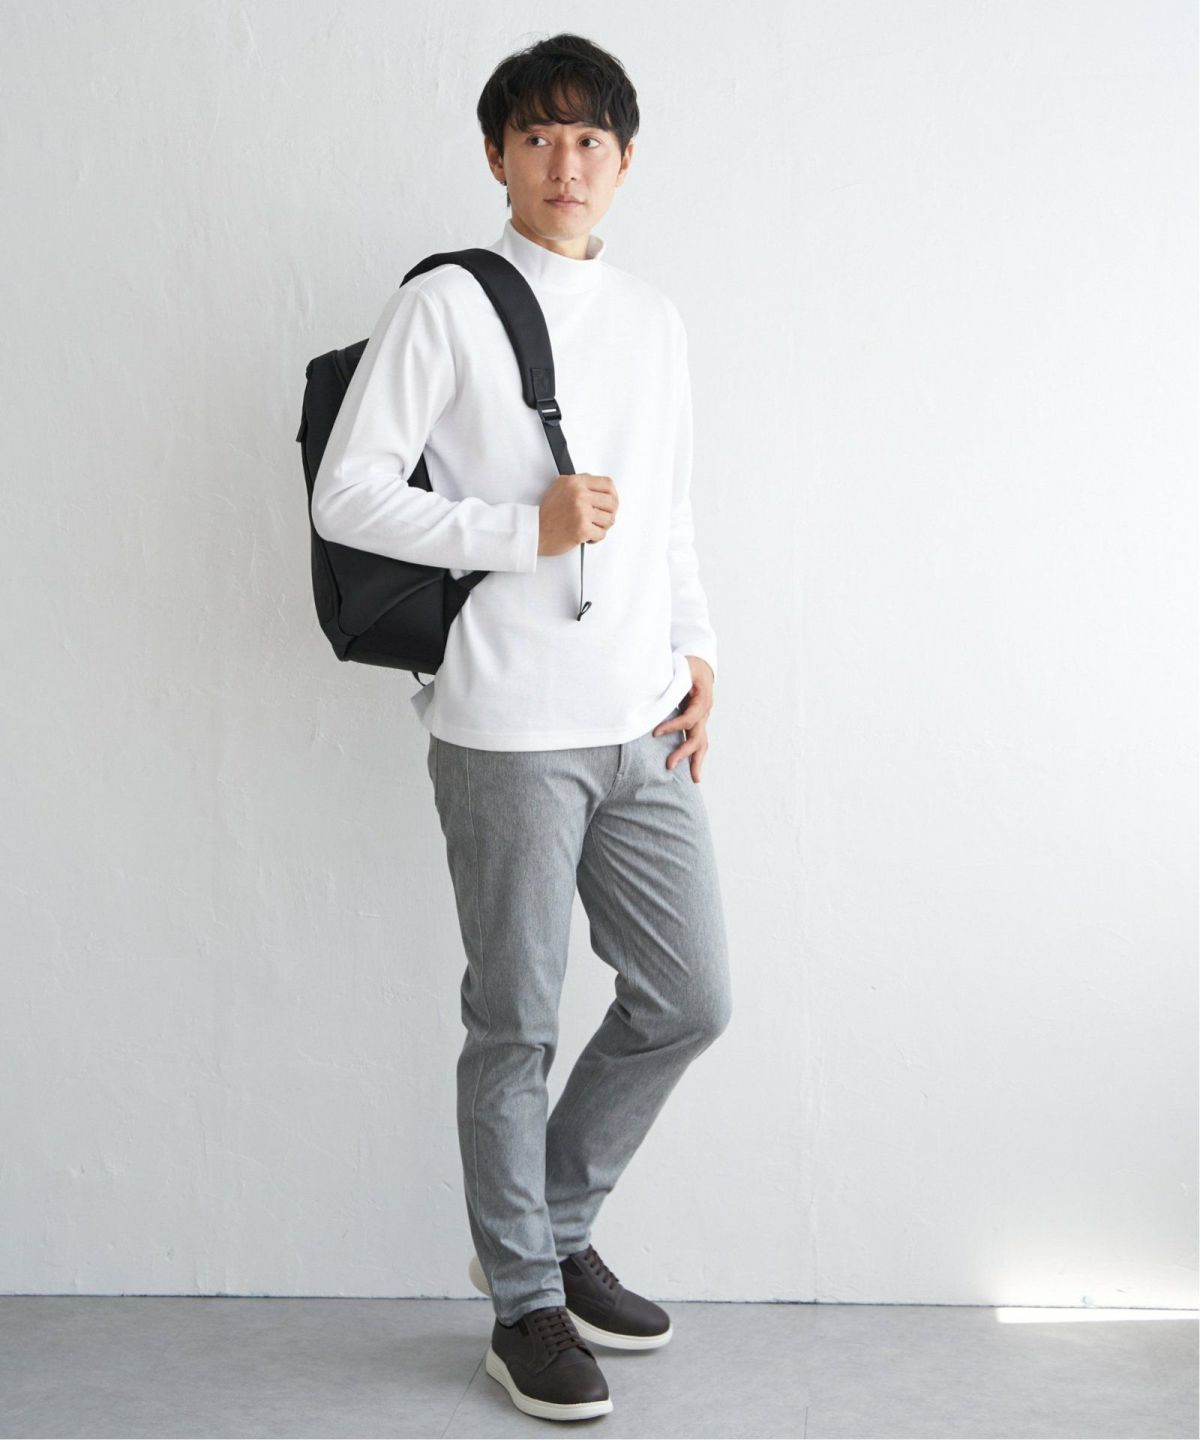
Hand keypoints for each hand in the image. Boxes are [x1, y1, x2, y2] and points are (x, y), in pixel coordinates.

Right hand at [537, 474, 618, 555]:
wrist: (534, 531)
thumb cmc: (546, 513)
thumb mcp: (560, 487)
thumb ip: (579, 483)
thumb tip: (597, 485)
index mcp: (575, 482)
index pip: (607, 484)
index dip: (613, 494)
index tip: (610, 502)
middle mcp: (579, 495)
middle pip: (612, 502)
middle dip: (610, 513)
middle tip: (603, 518)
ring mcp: (581, 512)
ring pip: (609, 519)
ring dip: (603, 526)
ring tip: (593, 527)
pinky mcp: (582, 529)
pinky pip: (602, 534)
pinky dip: (596, 538)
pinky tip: (587, 536)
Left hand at [652, 657, 713, 781]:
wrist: (702, 666)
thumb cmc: (690, 665)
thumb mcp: (683, 667)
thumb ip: (673, 679)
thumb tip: (653, 686)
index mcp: (702, 699)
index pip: (690, 718)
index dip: (674, 726)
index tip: (655, 733)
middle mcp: (705, 712)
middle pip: (698, 736)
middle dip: (684, 752)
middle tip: (669, 765)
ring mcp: (703, 719)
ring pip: (703, 743)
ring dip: (697, 761)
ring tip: (694, 778)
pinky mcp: (698, 723)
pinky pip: (699, 741)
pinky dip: (695, 755)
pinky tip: (692, 770)